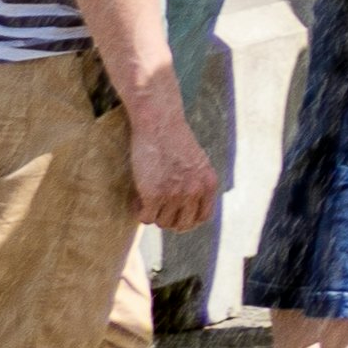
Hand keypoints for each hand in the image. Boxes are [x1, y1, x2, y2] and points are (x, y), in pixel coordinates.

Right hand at [123, 83, 209, 234]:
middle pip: (182, 224)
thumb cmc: (174, 140)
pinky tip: (137, 198)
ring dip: (153, 214)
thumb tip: (186, 206)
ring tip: (146, 197)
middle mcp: (195, 191)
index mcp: (209, 184)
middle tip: (157, 208)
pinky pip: (145, 218)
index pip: (203, 217)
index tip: (175, 215)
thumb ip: (196, 183)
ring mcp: (175, 194)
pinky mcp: (154, 194)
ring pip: (162, 223)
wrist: (159, 124)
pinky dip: (139, 211)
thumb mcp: (197, 162)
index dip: (187, 220)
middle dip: (168, 219)